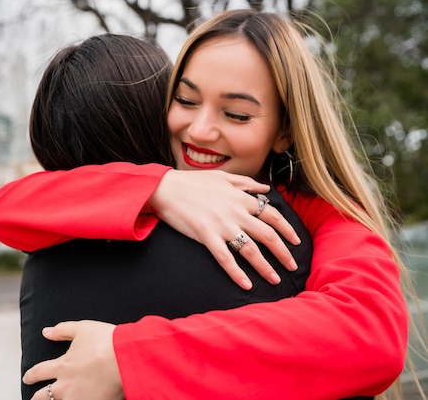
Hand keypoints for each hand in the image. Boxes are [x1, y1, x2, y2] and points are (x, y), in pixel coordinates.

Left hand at [24, 321, 122, 399]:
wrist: (125, 359)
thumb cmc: (106, 341)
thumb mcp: (82, 329)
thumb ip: (62, 330)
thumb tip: (46, 331)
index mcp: (62, 366)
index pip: (39, 372)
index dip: (31, 375)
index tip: (27, 377)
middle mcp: (66, 386)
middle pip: (43, 397)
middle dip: (36, 398)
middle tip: (34, 398)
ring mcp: (77, 399)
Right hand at [148, 170, 299, 289]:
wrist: (166, 188)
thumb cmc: (193, 182)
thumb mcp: (223, 177)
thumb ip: (246, 183)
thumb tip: (266, 189)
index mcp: (241, 198)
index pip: (273, 215)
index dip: (287, 229)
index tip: (296, 241)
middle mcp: (236, 212)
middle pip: (268, 235)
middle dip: (284, 253)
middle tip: (293, 266)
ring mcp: (222, 225)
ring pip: (251, 250)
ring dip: (265, 267)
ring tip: (275, 280)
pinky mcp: (206, 236)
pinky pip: (226, 258)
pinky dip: (237, 273)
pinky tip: (246, 285)